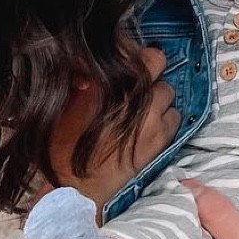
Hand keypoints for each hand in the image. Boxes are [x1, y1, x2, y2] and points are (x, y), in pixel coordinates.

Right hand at [49, 47, 178, 209]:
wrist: (76, 185)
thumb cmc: (63, 143)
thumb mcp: (67, 101)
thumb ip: (87, 77)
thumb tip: (97, 65)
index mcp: (112, 81)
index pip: (143, 53)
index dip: (137, 56)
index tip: (129, 63)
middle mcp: (137, 95)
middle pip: (159, 66)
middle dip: (149, 73)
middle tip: (134, 86)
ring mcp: (152, 117)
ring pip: (169, 92)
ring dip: (158, 97)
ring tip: (141, 109)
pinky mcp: (161, 139)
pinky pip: (175, 117)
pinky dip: (165, 118)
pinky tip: (148, 127)